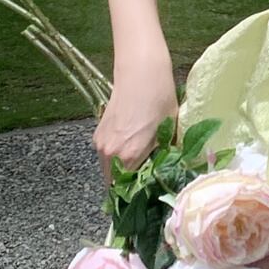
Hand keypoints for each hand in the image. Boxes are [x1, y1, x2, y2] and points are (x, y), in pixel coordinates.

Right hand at [92, 67, 178, 186]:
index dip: (140, 194)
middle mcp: (111, 154)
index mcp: (130, 155)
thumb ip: (166, 155)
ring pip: (110, 171)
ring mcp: (101, 144)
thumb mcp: (171, 129)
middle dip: (131, 186)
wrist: (140, 73)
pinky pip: (106, 157)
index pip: (131, 189)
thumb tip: (167, 172)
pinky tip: (131, 149)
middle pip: (117, 183)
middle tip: (146, 182)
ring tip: (140, 166)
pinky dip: (116, 159)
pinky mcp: (97, 135)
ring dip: (123, 173)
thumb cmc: (160, 98)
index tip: (149, 195)